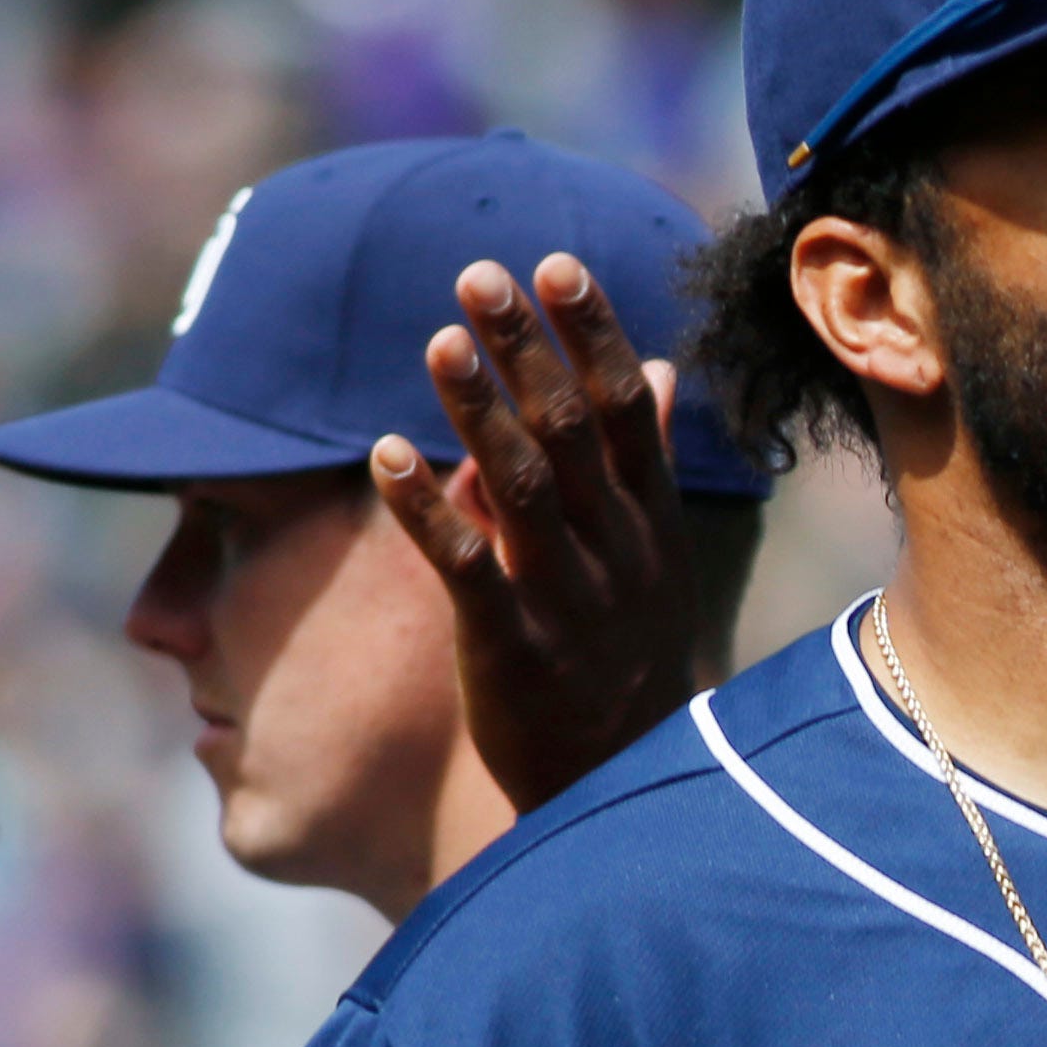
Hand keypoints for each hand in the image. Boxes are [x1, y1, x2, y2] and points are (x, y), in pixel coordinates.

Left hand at [378, 253, 696, 815]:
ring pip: (522, 488)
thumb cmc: (629, 655)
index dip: (592, 334)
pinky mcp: (513, 650)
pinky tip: (383, 452)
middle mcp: (617, 551)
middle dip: (527, 348)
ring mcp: (567, 601)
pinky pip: (464, 569)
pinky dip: (423, 507)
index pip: (627, 409)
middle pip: (572, 432)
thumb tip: (662, 367)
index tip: (553, 263)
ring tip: (440, 339)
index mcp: (652, 522)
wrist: (622, 784)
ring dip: (478, 409)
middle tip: (477, 273)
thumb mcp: (659, 559)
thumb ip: (648, 461)